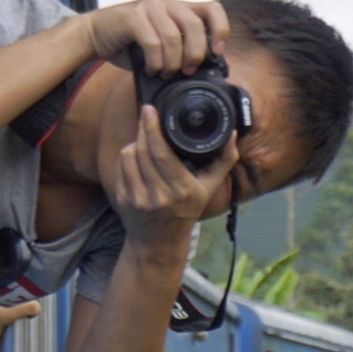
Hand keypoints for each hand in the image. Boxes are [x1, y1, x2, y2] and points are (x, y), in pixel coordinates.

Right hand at [83, 0, 228, 76]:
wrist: (95, 35)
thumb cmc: (132, 43)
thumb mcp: (164, 44)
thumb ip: (183, 47)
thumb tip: (205, 67)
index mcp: (180, 7)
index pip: (213, 9)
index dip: (221, 30)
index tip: (217, 52)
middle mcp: (167, 1)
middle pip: (195, 26)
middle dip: (194, 55)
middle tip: (187, 71)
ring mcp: (149, 6)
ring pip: (173, 37)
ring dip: (172, 63)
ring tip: (165, 73)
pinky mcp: (132, 15)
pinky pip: (153, 42)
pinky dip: (155, 62)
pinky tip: (151, 69)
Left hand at [107, 105, 238, 252]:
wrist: (159, 242)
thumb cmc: (187, 210)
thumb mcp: (209, 188)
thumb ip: (224, 160)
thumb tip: (231, 134)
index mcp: (182, 190)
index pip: (161, 153)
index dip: (153, 128)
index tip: (150, 109)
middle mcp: (159, 196)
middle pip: (143, 150)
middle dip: (144, 129)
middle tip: (148, 116)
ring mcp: (138, 199)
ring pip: (128, 155)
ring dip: (135, 142)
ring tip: (145, 140)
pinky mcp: (123, 200)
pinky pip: (120, 167)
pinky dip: (127, 157)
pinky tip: (137, 157)